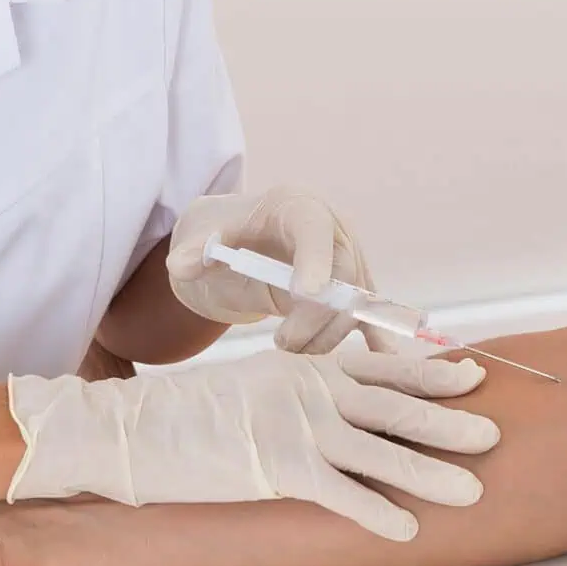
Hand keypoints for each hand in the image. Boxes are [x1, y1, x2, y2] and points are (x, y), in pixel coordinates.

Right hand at [6, 346, 498, 540]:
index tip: (474, 377)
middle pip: (395, 406)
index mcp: (308, 369)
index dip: (431, 374)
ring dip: (430, 472)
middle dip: (448, 420)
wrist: (137, 428)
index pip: (383, 368)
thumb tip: (342, 401)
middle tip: (496, 432)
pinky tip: (408, 528)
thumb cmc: (195, 413)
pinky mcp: (276, 468)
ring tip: (473, 488)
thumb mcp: (260, 384)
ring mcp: (296, 429)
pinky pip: (339, 493)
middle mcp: (311, 393)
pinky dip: (376, 511)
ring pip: (380, 451)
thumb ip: (305, 389)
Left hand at [167, 187, 386, 353]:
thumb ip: (192, 250)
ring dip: (325, 335)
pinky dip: (376, 335)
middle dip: (314, 316)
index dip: (314, 260)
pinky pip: (368, 313)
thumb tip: (182, 265)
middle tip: (281, 342)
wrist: (243, 242)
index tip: (304, 294)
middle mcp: (332, 229)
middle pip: (342, 275)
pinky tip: (384, 359)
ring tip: (286, 345)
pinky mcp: (351, 290)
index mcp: (296, 206)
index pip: (313, 229)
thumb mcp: (202, 236)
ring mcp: (347, 259)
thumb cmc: (225, 233)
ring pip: (354, 303)